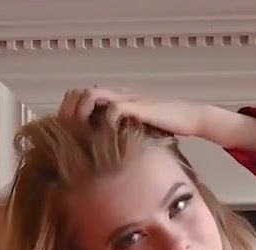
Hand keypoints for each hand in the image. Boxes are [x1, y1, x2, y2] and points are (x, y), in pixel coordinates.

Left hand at [59, 87, 205, 138]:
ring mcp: (126, 98)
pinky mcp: (138, 106)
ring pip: (91, 95)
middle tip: (68, 135)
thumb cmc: (166, 125)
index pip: (79, 97)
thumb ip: (119, 129)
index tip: (65, 134)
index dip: (68, 113)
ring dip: (82, 114)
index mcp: (113, 97)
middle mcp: (116, 93)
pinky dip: (106, 121)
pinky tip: (107, 135)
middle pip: (78, 93)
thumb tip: (101, 149)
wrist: (190, 117)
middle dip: (69, 113)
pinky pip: (113, 108)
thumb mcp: (135, 127)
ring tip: (82, 134)